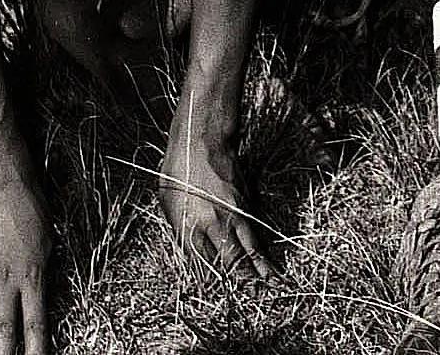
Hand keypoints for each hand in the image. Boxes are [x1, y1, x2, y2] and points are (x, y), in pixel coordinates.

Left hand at [159, 123, 272, 288]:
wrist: (202, 140)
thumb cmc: (178, 171)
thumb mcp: (169, 206)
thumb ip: (181, 233)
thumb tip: (192, 257)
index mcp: (192, 227)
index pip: (203, 266)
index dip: (210, 284)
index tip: (216, 297)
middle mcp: (216, 224)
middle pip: (232, 261)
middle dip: (241, 282)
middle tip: (251, 299)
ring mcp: (235, 212)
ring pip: (249, 246)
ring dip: (259, 267)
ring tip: (270, 283)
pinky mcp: (247, 201)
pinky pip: (256, 230)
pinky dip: (264, 245)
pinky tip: (269, 255)